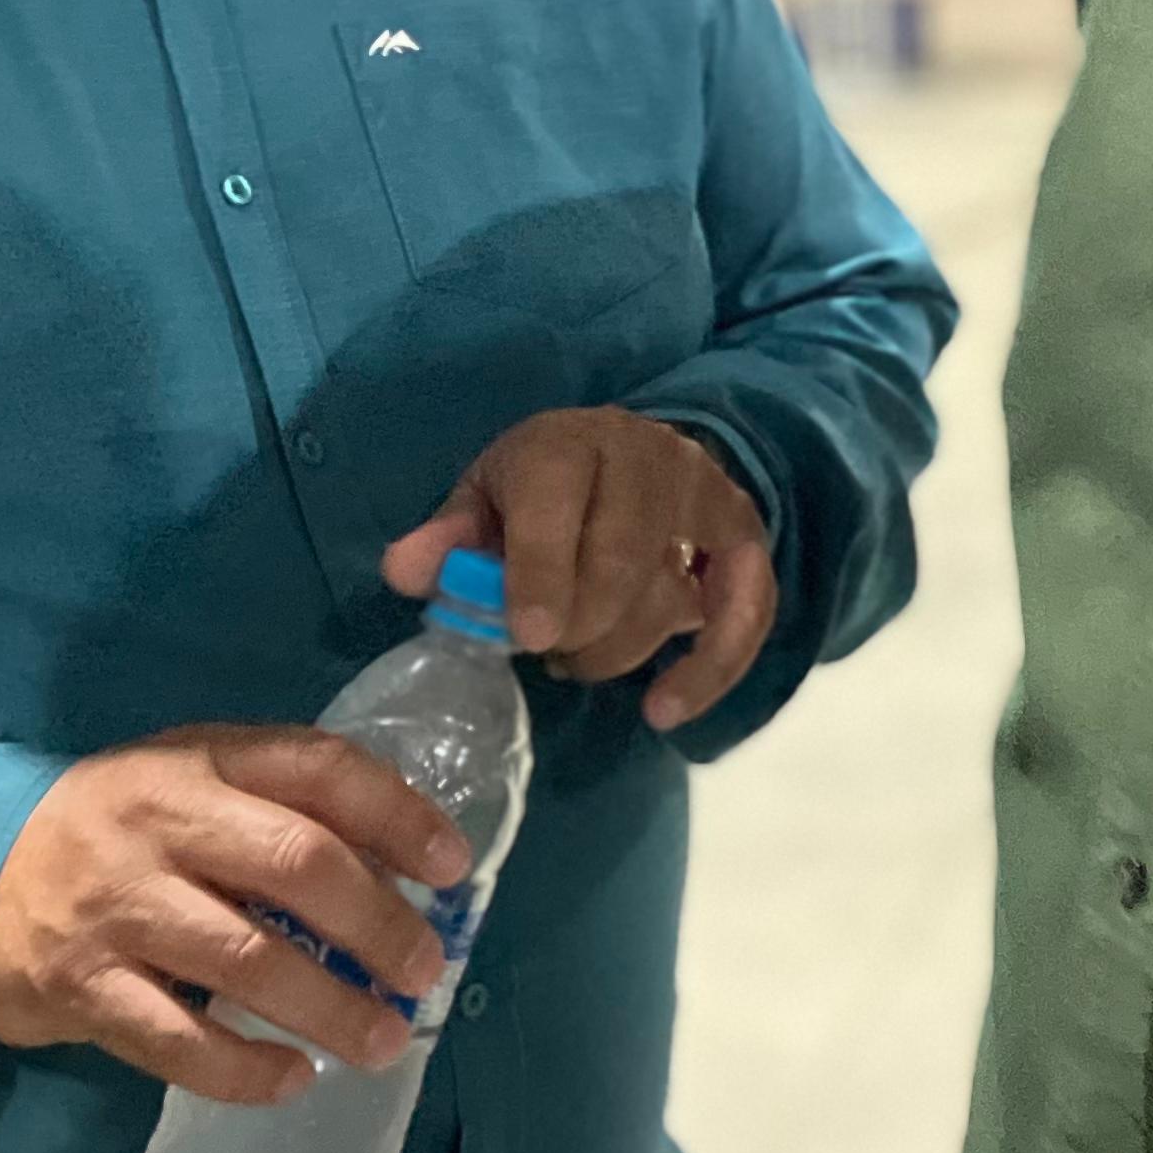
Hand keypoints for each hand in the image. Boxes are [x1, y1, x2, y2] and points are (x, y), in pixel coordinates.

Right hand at [0, 725, 471, 1104]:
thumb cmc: (120, 828)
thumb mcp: (194, 780)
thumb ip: (283, 803)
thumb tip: (404, 862)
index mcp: (203, 760)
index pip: (319, 767)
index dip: (398, 813)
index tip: (455, 867)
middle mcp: (162, 823)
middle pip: (295, 863)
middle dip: (377, 922)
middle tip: (427, 969)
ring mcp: (118, 907)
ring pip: (244, 960)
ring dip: (328, 1008)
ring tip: (383, 1041)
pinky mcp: (81, 988)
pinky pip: (174, 1040)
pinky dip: (241, 1069)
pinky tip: (292, 1081)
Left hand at [382, 407, 774, 733]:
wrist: (632, 456)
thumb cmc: (542, 491)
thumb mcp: (485, 500)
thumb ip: (447, 539)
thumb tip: (405, 572)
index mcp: (568, 442)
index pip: (557, 498)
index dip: (540, 571)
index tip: (527, 638)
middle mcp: (647, 457)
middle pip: (622, 555)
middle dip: (578, 625)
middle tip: (546, 652)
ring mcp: (705, 494)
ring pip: (672, 593)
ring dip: (617, 653)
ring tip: (575, 659)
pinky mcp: (745, 538)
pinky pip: (746, 610)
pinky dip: (709, 669)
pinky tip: (663, 709)